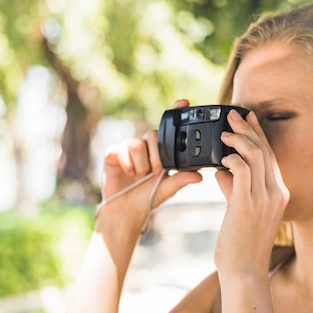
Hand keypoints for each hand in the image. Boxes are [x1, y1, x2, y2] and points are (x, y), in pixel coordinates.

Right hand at [99, 99, 202, 227]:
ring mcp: (128, 148)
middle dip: (157, 155)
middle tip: (157, 171)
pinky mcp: (113, 152)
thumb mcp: (168, 188)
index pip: (168, 128)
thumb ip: (181, 179)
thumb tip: (199, 175)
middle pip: (153, 134)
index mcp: (160, 151)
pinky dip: (127, 164)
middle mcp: (145, 146)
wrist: (126, 210)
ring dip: (142, 164)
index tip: (184, 102)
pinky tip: (129, 173)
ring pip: (138, 143)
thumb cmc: (148, 197)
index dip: (175, 112)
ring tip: (141, 176)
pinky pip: (122, 149)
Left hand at [214, 109, 289, 277]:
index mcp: (278, 193)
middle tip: (232, 114)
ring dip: (237, 140)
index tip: (249, 117)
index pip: (270, 155)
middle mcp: (275, 193)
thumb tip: (221, 172)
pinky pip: (240, 171)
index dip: (259, 133)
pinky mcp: (247, 205)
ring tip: (223, 133)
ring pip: (254, 156)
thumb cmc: (241, 245)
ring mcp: (264, 199)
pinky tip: (219, 160)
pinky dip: (230, 160)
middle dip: (248, 128)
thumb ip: (234, 189)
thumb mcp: (241, 212)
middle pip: (264, 150)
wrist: (244, 272)